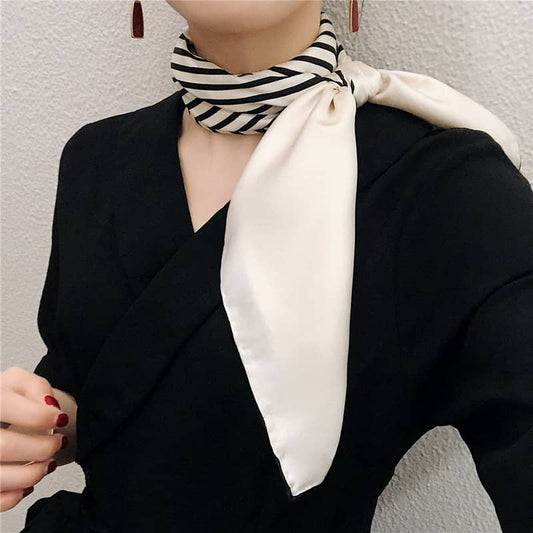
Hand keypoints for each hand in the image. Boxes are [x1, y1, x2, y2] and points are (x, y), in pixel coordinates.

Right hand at [0, 366, 68, 511]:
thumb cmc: (4, 399)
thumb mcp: (18, 382)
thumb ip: (36, 387)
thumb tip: (49, 406)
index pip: (6, 408)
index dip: (41, 416)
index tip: (60, 419)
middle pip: (4, 447)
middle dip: (42, 448)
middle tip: (59, 442)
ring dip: (32, 474)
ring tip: (48, 463)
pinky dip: (14, 495)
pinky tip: (27, 483)